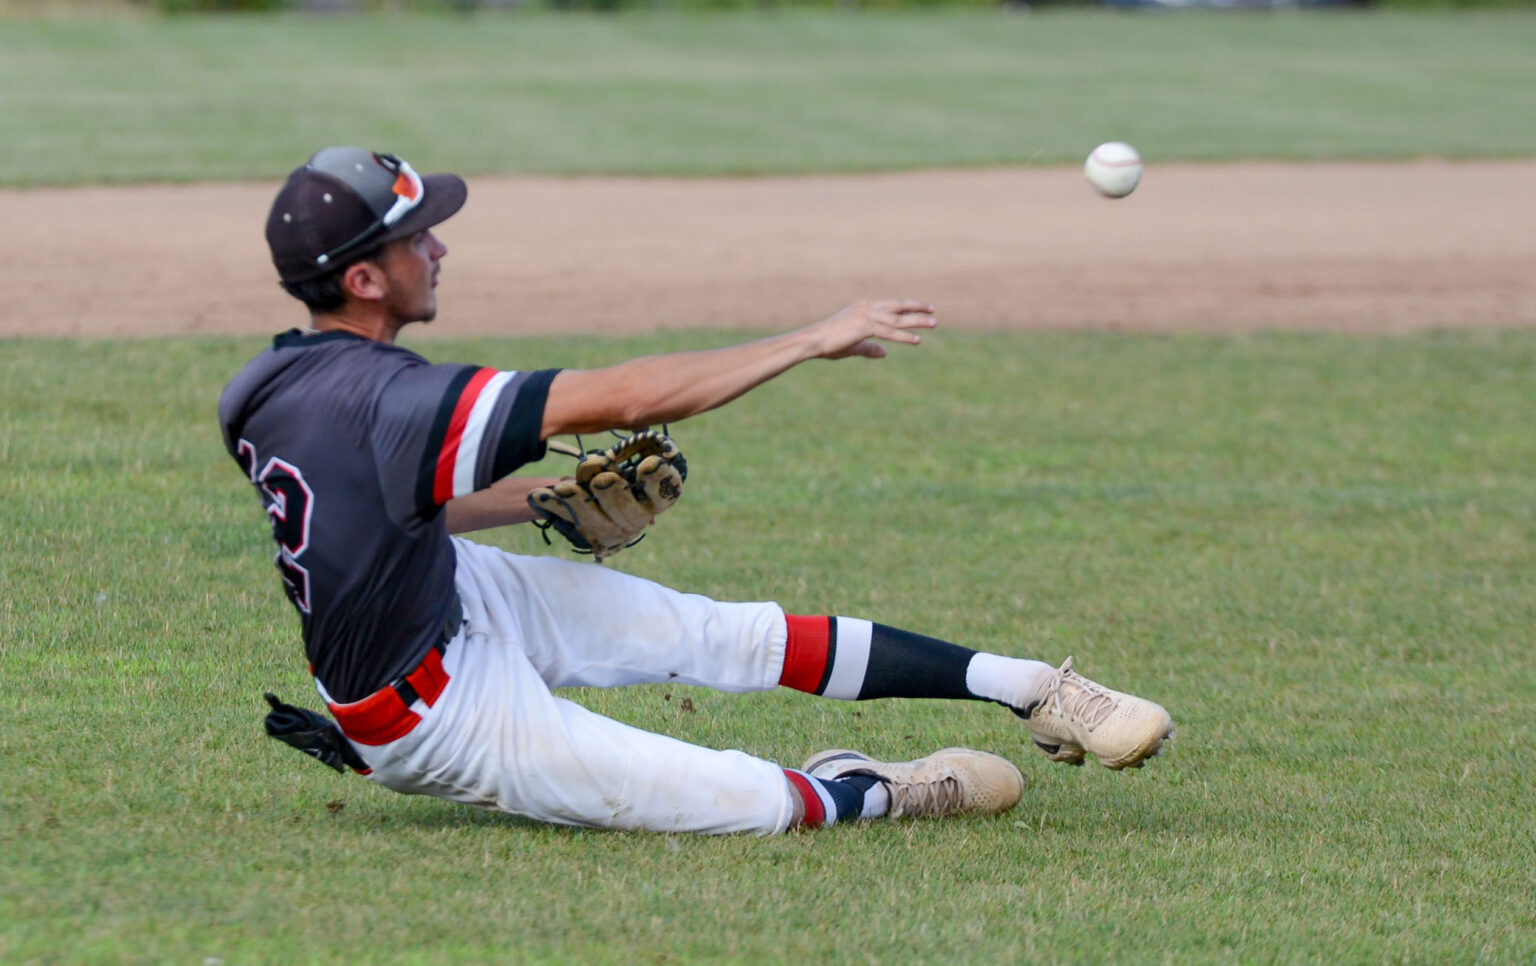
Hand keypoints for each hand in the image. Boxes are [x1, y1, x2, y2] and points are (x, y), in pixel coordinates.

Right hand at [805, 299, 937, 360]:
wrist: (813, 341)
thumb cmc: (829, 343)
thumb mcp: (853, 345)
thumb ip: (870, 347)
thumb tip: (885, 353)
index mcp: (864, 307)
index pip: (891, 306)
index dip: (906, 307)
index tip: (921, 308)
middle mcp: (867, 307)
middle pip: (898, 307)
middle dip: (917, 308)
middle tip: (933, 311)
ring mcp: (866, 315)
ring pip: (898, 318)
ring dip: (917, 321)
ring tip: (933, 323)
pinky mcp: (865, 326)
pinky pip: (890, 332)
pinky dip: (904, 336)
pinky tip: (917, 340)